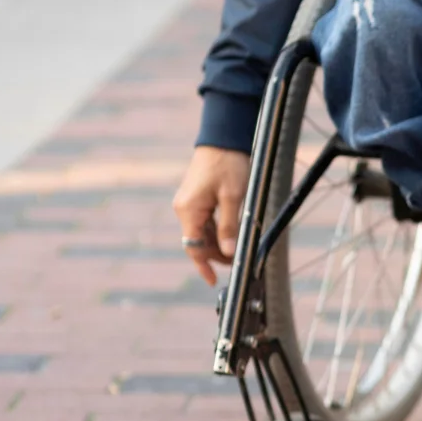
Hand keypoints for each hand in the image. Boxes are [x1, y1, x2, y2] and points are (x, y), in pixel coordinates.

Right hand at [172, 146, 250, 285]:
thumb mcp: (233, 198)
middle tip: (236, 263)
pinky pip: (204, 222)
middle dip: (215, 255)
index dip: (203, 266)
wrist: (223, 139)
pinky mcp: (196, 199)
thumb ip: (229, 227)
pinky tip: (231, 236)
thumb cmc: (228, 165)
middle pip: (197, 242)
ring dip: (218, 244)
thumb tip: (229, 253)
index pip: (193, 247)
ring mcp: (189, 203)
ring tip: (237, 251)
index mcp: (189, 210)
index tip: (213, 281)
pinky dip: (217, 232)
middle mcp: (184, 209)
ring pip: (202, 233)